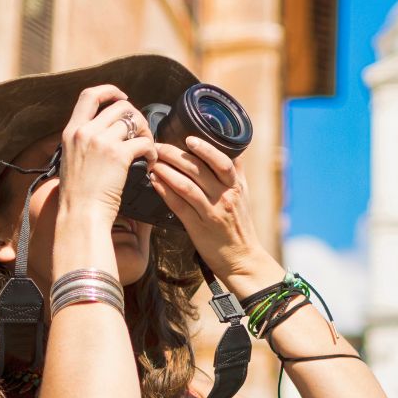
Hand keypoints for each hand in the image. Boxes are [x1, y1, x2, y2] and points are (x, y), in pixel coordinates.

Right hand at [57, 85, 155, 219]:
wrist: (80, 214)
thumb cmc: (78, 196)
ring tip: (148, 150)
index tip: (123, 96)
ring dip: (147, 134)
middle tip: (142, 135)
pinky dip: (153, 151)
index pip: (90, 95)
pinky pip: (144, 142)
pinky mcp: (118, 155)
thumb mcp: (71, 160)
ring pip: (135, 122)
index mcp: (71, 131)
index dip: (110, 91)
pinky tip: (151, 162)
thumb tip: (104, 134)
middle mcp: (85, 131)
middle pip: (120, 107)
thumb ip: (83, 143)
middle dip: (137, 117)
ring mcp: (101, 141)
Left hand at [148, 135, 266, 278]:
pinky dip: (164, 190)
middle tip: (158, 147)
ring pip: (186, 185)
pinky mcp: (198, 227)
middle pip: (198, 170)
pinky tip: (155, 181)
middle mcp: (225, 197)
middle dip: (175, 155)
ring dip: (166, 171)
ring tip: (153, 162)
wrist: (242, 258)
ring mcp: (211, 212)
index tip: (188, 138)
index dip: (205, 148)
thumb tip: (230, 149)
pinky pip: (178, 205)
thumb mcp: (244, 196)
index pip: (222, 162)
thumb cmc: (239, 226)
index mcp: (236, 187)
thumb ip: (235, 173)